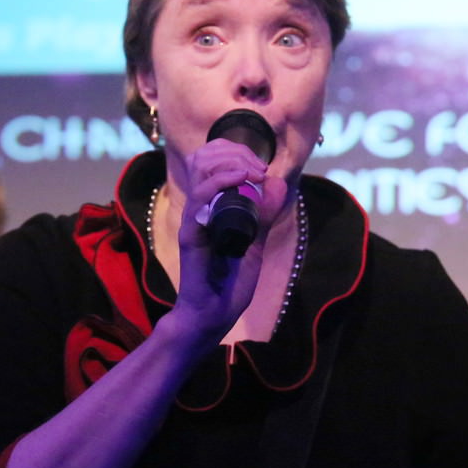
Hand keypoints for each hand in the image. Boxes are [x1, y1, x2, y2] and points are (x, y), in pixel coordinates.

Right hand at [167, 136, 288, 340]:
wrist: (214, 314)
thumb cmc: (230, 283)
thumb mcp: (256, 242)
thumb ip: (265, 214)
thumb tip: (277, 182)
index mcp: (212, 207)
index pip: (213, 162)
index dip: (237, 154)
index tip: (262, 166)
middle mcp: (200, 208)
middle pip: (205, 159)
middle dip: (235, 152)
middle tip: (259, 167)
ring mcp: (193, 218)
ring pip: (201, 170)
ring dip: (230, 162)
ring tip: (253, 171)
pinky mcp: (190, 232)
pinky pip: (199, 198)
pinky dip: (220, 181)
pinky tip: (241, 179)